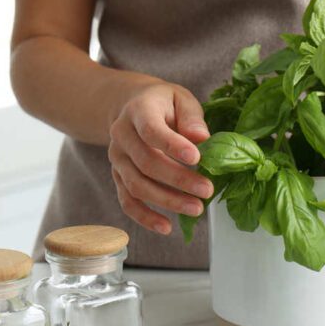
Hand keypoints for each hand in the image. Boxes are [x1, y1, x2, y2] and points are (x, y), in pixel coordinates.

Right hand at [108, 81, 213, 234]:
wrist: (132, 106)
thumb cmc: (163, 104)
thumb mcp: (181, 99)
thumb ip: (191, 118)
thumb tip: (202, 138)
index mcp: (138, 111)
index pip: (151, 130)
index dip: (172, 146)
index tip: (196, 159)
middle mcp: (121, 136)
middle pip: (146, 162)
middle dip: (178, 180)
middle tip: (207, 190)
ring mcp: (117, 158)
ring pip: (137, 185)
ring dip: (167, 201)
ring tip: (196, 209)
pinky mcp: (118, 176)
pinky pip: (127, 201)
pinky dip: (145, 217)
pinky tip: (166, 227)